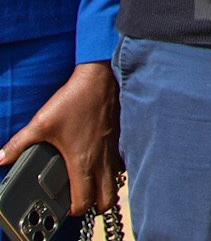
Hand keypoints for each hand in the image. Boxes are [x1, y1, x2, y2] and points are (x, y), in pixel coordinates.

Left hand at [0, 62, 117, 215]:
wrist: (100, 79)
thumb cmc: (74, 100)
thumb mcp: (41, 123)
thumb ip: (19, 144)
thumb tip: (0, 158)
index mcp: (82, 161)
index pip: (85, 201)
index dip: (75, 210)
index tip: (67, 207)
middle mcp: (101, 160)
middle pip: (108, 199)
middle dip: (97, 205)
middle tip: (83, 200)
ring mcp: (114, 150)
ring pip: (116, 182)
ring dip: (106, 188)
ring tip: (91, 184)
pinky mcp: (120, 139)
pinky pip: (120, 164)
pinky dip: (112, 171)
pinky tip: (100, 162)